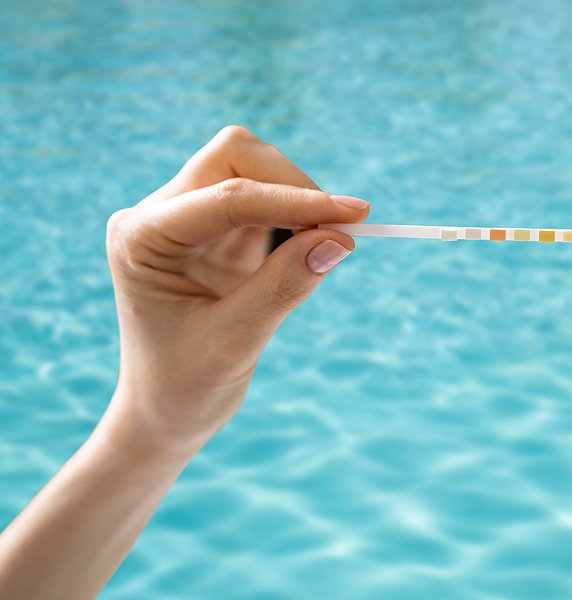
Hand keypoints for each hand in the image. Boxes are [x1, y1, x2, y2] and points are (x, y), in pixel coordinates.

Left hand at [100, 126, 368, 453]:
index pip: (227, 198)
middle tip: (342, 229)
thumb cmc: (185, 383)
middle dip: (293, 185)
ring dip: (297, 196)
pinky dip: (296, 213)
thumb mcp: (236, 341)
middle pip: (235, 157)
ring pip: (252, 167)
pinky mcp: (214, 228)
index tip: (355, 214)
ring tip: (328, 241)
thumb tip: (339, 240)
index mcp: (142, 239)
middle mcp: (157, 215)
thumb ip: (284, 286)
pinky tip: (309, 247)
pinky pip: (264, 198)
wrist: (164, 410)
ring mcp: (185, 217)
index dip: (295, 201)